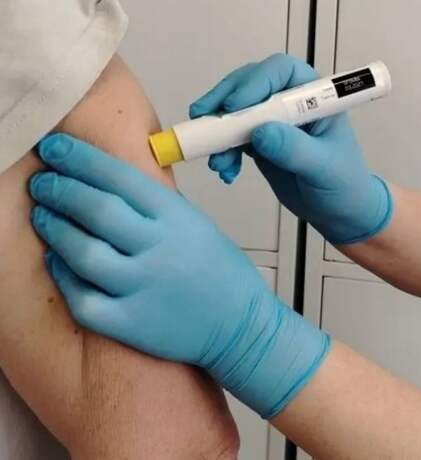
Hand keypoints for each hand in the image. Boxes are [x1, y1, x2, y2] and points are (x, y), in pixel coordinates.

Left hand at [29, 133, 329, 418]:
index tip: (55, 147)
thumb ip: (156, 204)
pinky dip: (62, 277)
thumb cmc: (221, 274)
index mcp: (179, 219)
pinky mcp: (133, 324)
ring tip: (42, 215)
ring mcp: (145, 288)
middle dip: (59, 189)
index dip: (79, 158)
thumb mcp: (197, 224)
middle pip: (95, 210)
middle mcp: (160, 250)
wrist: (241, 326)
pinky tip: (56, 261)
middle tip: (42, 182)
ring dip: (53, 229)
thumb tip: (105, 181)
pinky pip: (83, 300)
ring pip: (82, 253)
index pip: (120, 177)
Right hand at [189, 53, 392, 244]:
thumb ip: (294, 150)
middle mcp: (291, 102)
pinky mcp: (259, 142)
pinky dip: (223, 152)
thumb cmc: (344, 185)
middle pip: (249, 85)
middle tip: (202, 119)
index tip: (235, 107)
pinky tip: (226, 171)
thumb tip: (260, 132)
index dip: (255, 82)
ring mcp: (273, 121)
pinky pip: (232, 138)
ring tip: (217, 162)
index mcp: (316, 96)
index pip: (281, 72)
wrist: (339, 213)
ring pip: (235, 112)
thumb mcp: (324, 168)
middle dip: (223, 101)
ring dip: (219, 132)